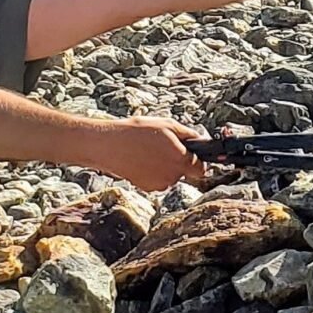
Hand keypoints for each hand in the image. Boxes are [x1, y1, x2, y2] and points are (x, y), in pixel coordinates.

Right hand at [84, 117, 210, 191]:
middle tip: (163, 147)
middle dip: (178, 162)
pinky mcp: (147, 188)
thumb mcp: (167, 124)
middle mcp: (173, 175)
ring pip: (170, 177)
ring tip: (149, 152)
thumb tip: (201, 140)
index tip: (191, 155)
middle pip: (184, 172)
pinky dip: (153, 173)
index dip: (198, 161)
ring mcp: (160, 184)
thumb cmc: (137, 132)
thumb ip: (189, 134)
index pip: (201, 169)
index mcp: (181, 159)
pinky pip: (157, 181)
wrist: (111, 146)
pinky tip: (142, 160)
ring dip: (165, 167)